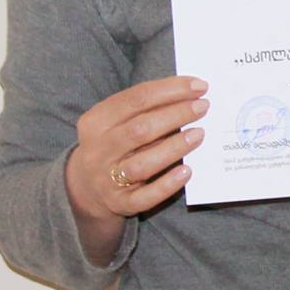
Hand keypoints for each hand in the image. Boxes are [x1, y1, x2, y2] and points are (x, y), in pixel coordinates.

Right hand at [64, 76, 208, 221]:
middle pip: (140, 129)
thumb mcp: (117, 121)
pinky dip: (167, 185)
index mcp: (96, 121)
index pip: (136, 99)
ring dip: (174, 148)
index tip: (200, 86)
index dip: (170, 90)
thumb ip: (146, 108)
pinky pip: (145, 197)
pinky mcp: (119, 203)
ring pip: (142, 164)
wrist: (85, 187)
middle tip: (203, 107)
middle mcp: (98, 150)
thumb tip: (190, 94)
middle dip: (176, 115)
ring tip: (199, 134)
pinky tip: (187, 171)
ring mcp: (107, 179)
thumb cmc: (114, 144)